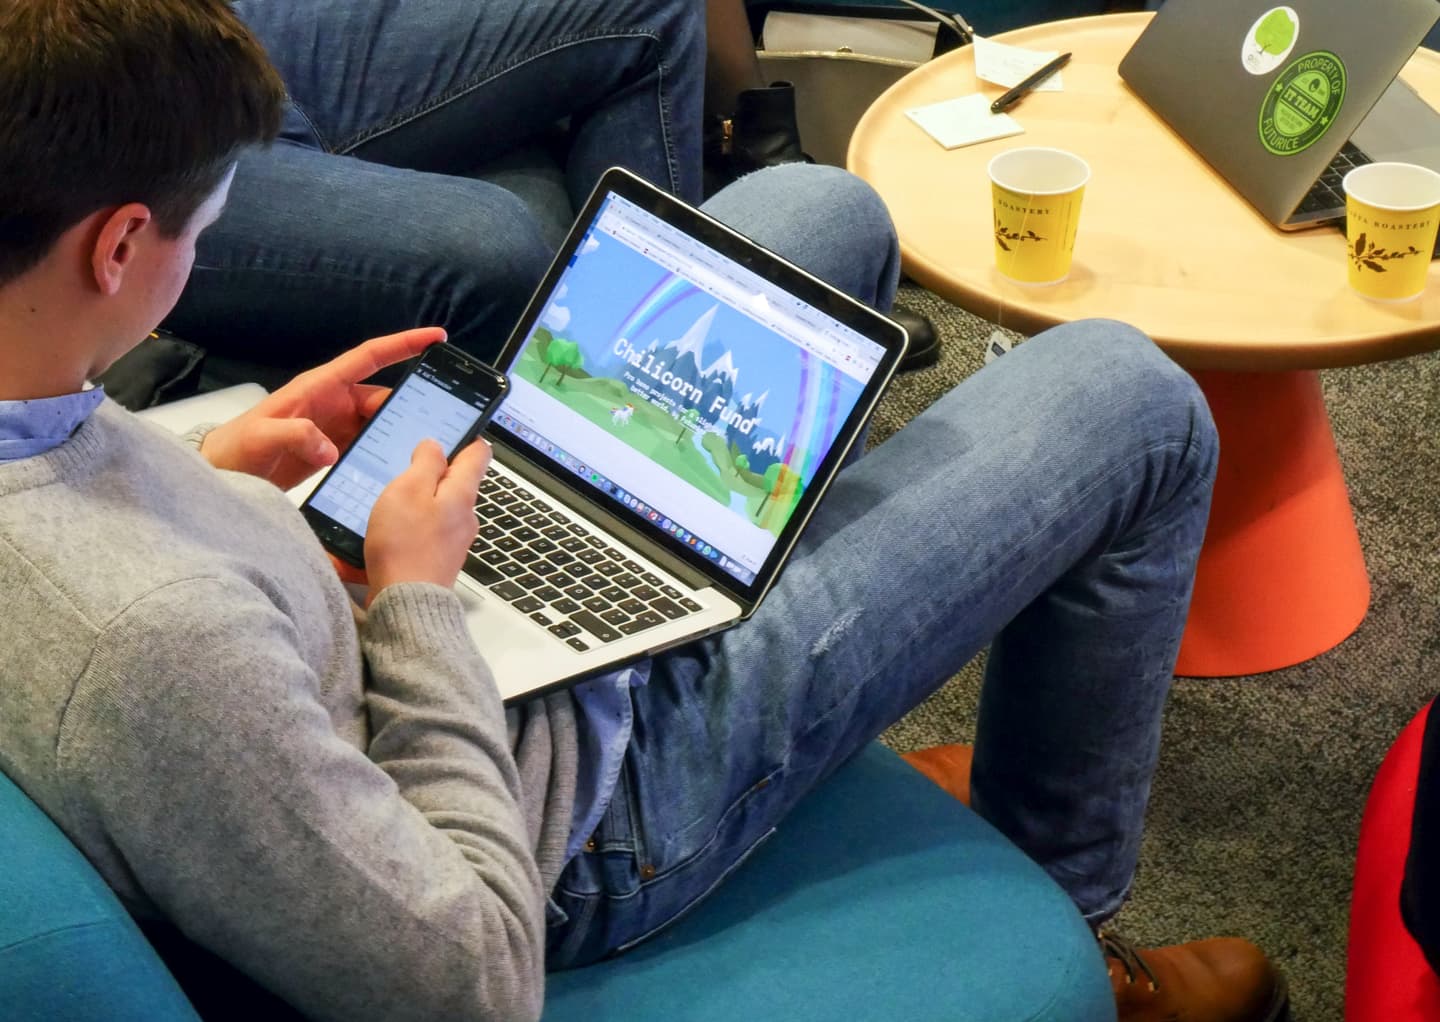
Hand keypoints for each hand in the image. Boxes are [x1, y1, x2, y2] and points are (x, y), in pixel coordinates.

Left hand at [199, 327, 445, 488]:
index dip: (403, 344)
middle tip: (433, 424)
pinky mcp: (335, 449)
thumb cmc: (234, 449)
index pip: (369, 357)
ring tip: (419, 450)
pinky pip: (368, 445)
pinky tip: (396, 466)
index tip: (435, 338)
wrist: (222, 476)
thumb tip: (330, 447)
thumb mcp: (259, 437)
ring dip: (396, 433)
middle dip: (408, 406)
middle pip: (382, 397)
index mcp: (319, 387)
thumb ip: (293, 435)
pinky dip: (383, 452)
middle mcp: (333, 403)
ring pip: (379, 423)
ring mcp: (335, 426)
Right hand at [363, 438, 491, 600]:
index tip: (452, 429)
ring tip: (392, 498)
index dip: (467, 437)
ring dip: (420, 500)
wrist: (406, 603)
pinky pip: (428, 531)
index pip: (478, 454)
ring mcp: (455, 540)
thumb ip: (425, 463)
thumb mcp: (408, 490)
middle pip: (457, 482)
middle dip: (436, 471)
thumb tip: (436, 446)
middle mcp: (466, 517)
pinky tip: (391, 529)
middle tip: (408, 463)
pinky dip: (412, 525)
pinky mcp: (439, 559)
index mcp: (463, 494)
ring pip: (441, 507)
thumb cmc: (405, 547)